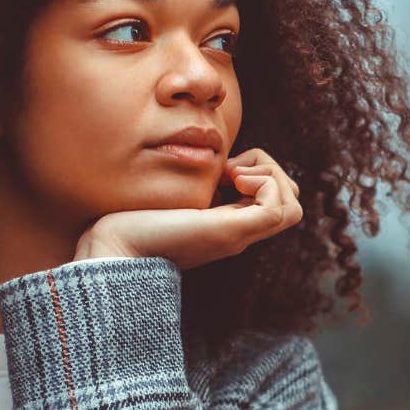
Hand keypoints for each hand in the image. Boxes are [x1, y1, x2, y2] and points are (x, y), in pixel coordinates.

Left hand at [74, 147, 302, 269]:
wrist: (116, 248)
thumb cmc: (132, 221)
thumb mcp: (173, 195)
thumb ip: (193, 184)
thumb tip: (212, 161)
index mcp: (227, 224)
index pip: (275, 200)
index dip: (259, 173)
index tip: (224, 169)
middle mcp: (239, 233)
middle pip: (292, 204)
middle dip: (271, 171)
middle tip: (232, 170)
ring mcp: (238, 234)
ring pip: (293, 205)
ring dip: (270, 174)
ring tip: (233, 174)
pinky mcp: (231, 232)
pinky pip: (279, 207)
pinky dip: (264, 182)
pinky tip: (231, 180)